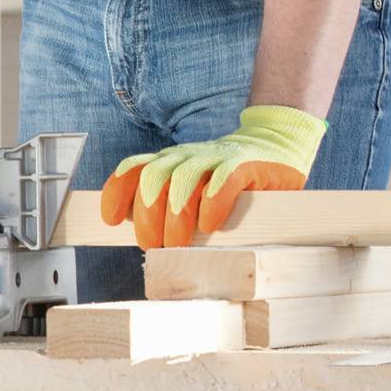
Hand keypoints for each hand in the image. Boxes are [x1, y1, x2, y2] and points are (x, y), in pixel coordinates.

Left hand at [98, 105, 328, 249]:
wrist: (278, 145)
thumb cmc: (230, 179)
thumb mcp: (194, 191)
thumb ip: (172, 208)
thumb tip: (148, 241)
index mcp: (171, 163)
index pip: (134, 169)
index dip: (117, 192)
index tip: (111, 220)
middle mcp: (188, 157)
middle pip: (153, 179)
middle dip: (147, 215)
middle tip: (153, 245)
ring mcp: (216, 159)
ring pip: (183, 179)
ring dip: (174, 215)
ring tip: (177, 243)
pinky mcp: (246, 165)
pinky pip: (223, 179)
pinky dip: (212, 202)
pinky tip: (210, 224)